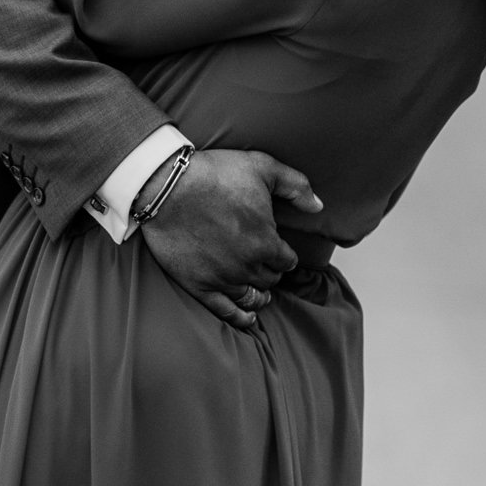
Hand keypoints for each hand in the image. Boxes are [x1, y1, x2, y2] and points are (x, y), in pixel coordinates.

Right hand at [138, 147, 320, 332]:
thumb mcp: (262, 167)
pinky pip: (225, 311)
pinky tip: (247, 318)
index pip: (286, 261)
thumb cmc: (214, 173)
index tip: (278, 251)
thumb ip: (296, 185)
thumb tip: (318, 206)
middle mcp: (247, 265)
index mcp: (266, 241)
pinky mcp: (198, 285)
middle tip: (265, 266)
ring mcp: (222, 278)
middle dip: (270, 272)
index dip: (283, 255)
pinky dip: (240, 317)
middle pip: (269, 279)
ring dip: (259, 295)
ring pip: (250, 297)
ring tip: (260, 294)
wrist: (167, 186)